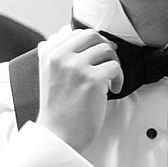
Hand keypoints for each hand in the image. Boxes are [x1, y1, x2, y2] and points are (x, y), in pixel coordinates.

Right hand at [36, 26, 123, 152]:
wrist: (57, 134)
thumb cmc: (57, 108)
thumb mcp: (48, 73)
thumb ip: (57, 54)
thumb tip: (69, 33)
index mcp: (48, 53)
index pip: (76, 32)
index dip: (93, 42)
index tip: (99, 54)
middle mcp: (60, 56)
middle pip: (93, 36)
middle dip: (105, 48)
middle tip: (109, 62)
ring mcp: (76, 66)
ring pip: (106, 49)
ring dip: (113, 63)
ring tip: (110, 78)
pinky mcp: (92, 79)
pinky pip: (115, 67)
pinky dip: (119, 79)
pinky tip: (113, 89)